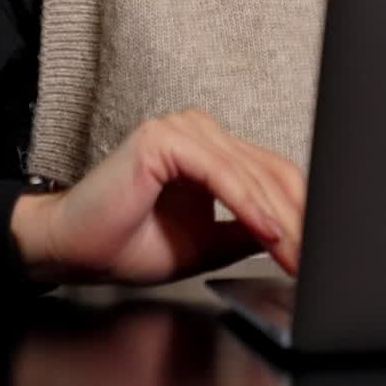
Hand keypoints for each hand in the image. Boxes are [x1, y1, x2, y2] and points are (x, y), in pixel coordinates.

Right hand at [0, 111, 304, 286]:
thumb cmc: (127, 241)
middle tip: (316, 257)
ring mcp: (184, 129)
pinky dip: (248, 203)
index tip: (317, 251)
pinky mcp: (166, 139)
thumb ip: (245, 231)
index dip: (299, 212)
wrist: (68, 248)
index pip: (272, 173)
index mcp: (213, 148)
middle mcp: (201, 131)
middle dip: (297, 218)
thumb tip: (291, 236)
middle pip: (269, 170)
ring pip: (250, 172)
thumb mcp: (205, 242)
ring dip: (279, 217)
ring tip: (297, 251)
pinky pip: (221, 173)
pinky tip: (268, 229)